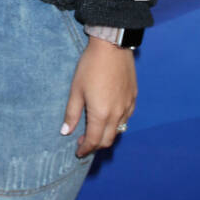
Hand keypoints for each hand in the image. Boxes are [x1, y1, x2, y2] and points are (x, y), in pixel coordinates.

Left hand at [61, 36, 136, 156]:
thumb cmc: (90, 66)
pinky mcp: (133, 98)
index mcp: (101, 114)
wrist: (112, 47)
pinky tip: (108, 117)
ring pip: (119, 130)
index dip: (85, 149)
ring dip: (106, 135)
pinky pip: (126, 118)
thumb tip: (65, 132)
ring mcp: (127, 107)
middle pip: (107, 140)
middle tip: (84, 143)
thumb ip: (71, 113)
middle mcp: (117, 114)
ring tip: (95, 130)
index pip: (93, 141)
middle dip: (95, 145)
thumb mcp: (76, 90)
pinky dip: (117, 123)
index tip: (78, 152)